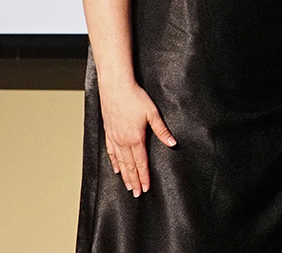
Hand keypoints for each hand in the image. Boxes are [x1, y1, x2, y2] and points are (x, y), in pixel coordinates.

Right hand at [98, 81, 176, 196]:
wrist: (116, 88)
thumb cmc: (135, 98)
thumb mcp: (153, 113)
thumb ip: (162, 130)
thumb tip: (172, 143)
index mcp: (136, 138)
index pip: (141, 163)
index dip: (144, 176)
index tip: (146, 188)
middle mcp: (123, 141)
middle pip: (130, 166)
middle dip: (134, 181)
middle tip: (136, 194)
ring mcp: (114, 138)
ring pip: (120, 162)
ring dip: (124, 175)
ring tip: (127, 186)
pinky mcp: (108, 132)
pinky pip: (111, 152)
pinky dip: (114, 162)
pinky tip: (116, 169)